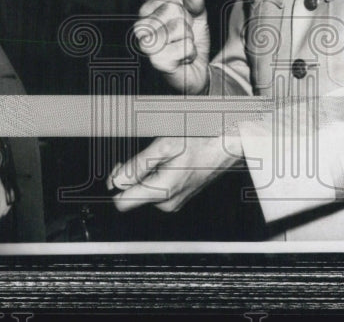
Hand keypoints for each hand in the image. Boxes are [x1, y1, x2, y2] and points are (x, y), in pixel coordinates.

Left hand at [107, 133, 242, 212]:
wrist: (228, 144)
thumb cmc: (201, 140)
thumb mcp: (164, 145)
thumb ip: (137, 165)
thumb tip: (117, 179)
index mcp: (162, 192)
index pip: (123, 203)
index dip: (116, 185)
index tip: (118, 169)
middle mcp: (168, 203)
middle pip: (133, 196)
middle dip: (131, 176)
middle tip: (141, 156)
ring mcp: (175, 201)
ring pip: (146, 192)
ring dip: (145, 175)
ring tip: (159, 156)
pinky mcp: (180, 197)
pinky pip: (158, 191)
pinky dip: (156, 176)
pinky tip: (166, 161)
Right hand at [133, 0, 209, 93]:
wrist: (195, 70)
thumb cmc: (189, 40)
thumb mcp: (196, 17)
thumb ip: (195, 4)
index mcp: (148, 9)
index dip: (184, 6)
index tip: (183, 20)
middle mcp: (142, 25)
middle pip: (175, 9)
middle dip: (187, 23)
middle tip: (182, 36)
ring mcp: (147, 44)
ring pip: (179, 27)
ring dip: (189, 39)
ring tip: (181, 47)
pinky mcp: (156, 61)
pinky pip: (184, 47)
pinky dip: (190, 53)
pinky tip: (181, 58)